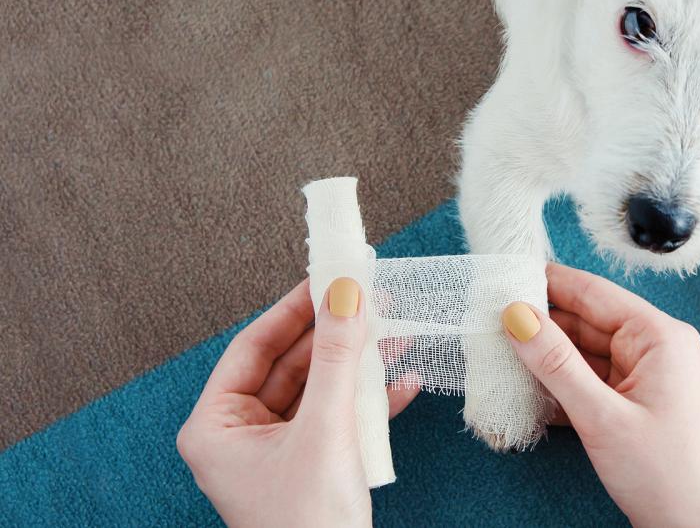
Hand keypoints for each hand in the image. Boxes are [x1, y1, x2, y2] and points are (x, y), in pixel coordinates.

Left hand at [176, 278, 418, 527]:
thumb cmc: (309, 526)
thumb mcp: (326, 429)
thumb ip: (337, 357)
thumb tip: (345, 294)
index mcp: (216, 426)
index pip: (253, 347)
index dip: (294, 309)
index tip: (328, 276)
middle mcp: (239, 435)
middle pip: (290, 364)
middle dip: (335, 335)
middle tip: (367, 297)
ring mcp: (276, 451)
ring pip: (318, 388)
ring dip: (357, 364)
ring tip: (393, 332)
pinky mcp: (310, 465)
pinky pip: (336, 417)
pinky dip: (367, 400)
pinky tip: (402, 383)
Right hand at [502, 264, 699, 526]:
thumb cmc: (670, 477)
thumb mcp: (602, 417)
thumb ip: (556, 364)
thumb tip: (517, 316)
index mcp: (659, 337)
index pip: (593, 292)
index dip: (547, 282)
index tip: (504, 275)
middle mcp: (657, 350)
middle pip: (587, 322)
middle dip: (541, 324)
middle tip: (489, 321)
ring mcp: (648, 379)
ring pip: (586, 355)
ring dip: (547, 359)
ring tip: (499, 355)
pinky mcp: (638, 408)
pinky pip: (593, 384)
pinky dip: (563, 388)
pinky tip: (528, 393)